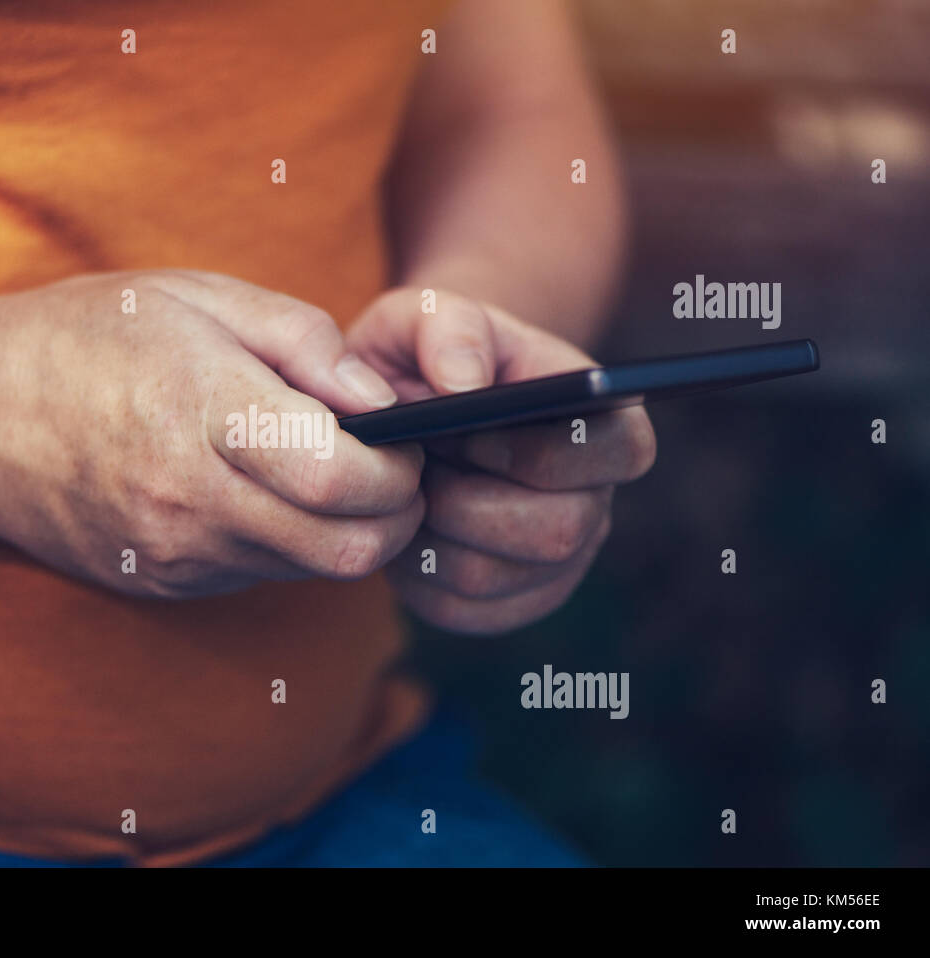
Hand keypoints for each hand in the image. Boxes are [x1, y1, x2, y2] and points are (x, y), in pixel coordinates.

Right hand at [0, 270, 425, 597]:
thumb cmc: (88, 335)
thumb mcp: (199, 297)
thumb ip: (305, 344)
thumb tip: (386, 404)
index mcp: (201, 412)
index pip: (345, 478)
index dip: (403, 466)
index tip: (407, 436)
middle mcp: (189, 501)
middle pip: (348, 549)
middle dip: (395, 513)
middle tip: (392, 466)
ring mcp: (174, 553)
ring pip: (312, 568)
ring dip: (345, 528)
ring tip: (324, 468)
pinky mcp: (165, 581)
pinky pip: (262, 572)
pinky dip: (289, 539)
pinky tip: (263, 489)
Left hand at [345, 286, 655, 634]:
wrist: (398, 408)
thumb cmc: (425, 355)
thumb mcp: (425, 315)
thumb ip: (449, 327)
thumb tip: (463, 385)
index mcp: (601, 423)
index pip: (623, 451)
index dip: (544, 449)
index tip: (469, 430)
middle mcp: (592, 499)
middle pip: (559, 530)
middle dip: (471, 501)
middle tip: (417, 466)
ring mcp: (553, 561)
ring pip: (495, 575)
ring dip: (433, 535)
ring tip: (403, 489)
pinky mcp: (502, 604)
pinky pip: (458, 608)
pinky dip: (414, 573)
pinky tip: (400, 528)